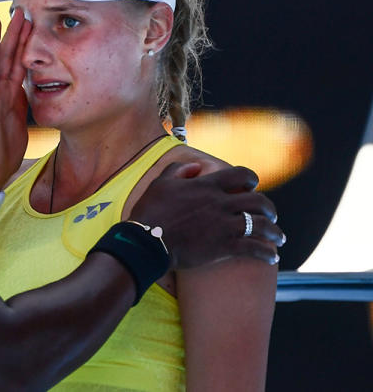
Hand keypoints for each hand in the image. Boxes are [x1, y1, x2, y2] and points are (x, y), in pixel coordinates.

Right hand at [0, 8, 32, 189]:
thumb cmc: (7, 140)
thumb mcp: (20, 109)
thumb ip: (21, 91)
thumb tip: (32, 74)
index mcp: (7, 88)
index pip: (15, 58)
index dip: (22, 39)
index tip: (30, 18)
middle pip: (3, 55)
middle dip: (10, 33)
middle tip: (19, 10)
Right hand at [129, 163, 284, 267]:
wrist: (146, 241)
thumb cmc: (150, 212)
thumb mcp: (160, 184)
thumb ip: (178, 170)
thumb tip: (195, 167)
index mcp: (207, 186)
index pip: (240, 174)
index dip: (251, 178)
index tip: (253, 185)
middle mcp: (220, 203)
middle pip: (258, 201)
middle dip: (269, 208)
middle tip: (271, 215)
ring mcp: (224, 225)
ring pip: (262, 225)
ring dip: (275, 232)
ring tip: (279, 238)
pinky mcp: (224, 247)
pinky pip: (255, 248)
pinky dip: (267, 253)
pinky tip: (272, 257)